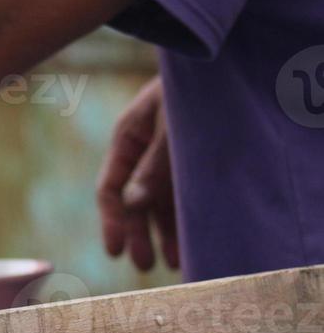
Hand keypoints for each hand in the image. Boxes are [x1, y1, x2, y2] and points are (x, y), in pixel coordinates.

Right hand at [96, 76, 178, 271]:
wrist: (223, 67)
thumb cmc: (194, 92)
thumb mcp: (172, 128)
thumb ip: (153, 167)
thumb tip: (131, 205)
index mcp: (126, 138)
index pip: (110, 188)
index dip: (112, 221)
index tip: (115, 251)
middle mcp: (141, 151)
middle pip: (133, 200)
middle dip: (138, 233)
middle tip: (144, 264)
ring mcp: (165, 156)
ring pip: (158, 201)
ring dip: (163, 232)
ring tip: (173, 262)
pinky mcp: (188, 160)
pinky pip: (180, 194)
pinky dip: (182, 217)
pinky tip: (188, 240)